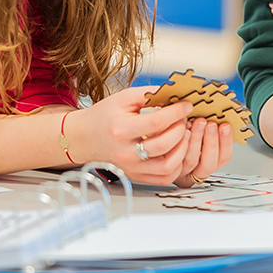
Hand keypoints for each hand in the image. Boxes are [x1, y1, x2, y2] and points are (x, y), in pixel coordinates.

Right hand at [66, 90, 230, 185]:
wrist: (86, 137)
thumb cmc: (105, 116)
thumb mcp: (125, 97)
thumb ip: (151, 94)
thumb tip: (177, 94)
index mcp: (120, 129)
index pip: (156, 123)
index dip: (176, 112)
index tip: (186, 105)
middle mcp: (125, 153)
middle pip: (164, 145)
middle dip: (181, 129)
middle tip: (184, 119)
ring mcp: (131, 168)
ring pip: (167, 166)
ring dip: (182, 149)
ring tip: (182, 135)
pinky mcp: (137, 177)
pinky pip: (164, 178)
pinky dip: (177, 165)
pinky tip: (177, 150)